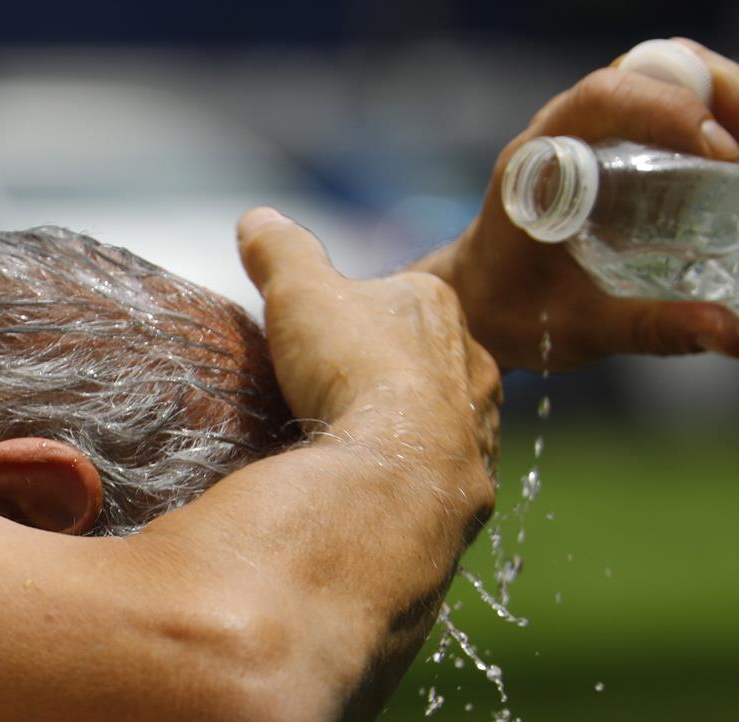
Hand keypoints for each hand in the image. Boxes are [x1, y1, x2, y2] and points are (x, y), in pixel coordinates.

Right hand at [238, 207, 500, 471]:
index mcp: (437, 304)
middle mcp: (473, 361)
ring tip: (360, 445)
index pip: (398, 298)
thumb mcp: (300, 291)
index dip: (358, 315)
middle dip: (389, 372)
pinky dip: (416, 476)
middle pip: (424, 358)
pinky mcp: (477, 483)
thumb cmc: (354, 369)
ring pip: (442, 417)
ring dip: (409, 427)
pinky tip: (382, 484)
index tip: (324, 338)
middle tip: (339, 395)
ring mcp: (481, 425)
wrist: (398, 469)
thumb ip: (280, 251)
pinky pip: (445, 473)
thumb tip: (257, 220)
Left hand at [433, 37, 738, 372]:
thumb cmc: (515, 313)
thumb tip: (736, 337)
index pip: (612, 96)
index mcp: (548, 147)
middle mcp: (593, 120)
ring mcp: (637, 129)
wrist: (485, 308)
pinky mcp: (667, 152)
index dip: (671, 113)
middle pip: (685, 81)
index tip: (723, 154)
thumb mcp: (578, 327)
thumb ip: (650, 328)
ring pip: (719, 96)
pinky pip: (730, 127)